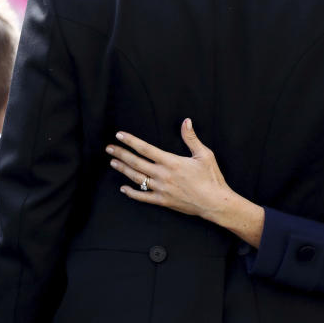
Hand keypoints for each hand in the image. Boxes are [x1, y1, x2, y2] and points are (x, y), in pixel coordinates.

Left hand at [107, 119, 264, 246]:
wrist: (214, 202)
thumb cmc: (211, 177)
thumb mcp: (204, 154)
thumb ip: (191, 138)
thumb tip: (186, 121)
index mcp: (171, 162)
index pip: (146, 149)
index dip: (131, 141)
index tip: (120, 135)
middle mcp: (163, 175)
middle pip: (136, 163)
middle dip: (121, 154)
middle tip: (109, 148)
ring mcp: (161, 189)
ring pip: (137, 178)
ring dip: (123, 170)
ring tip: (113, 163)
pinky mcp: (162, 201)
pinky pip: (143, 197)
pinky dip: (131, 193)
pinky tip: (123, 188)